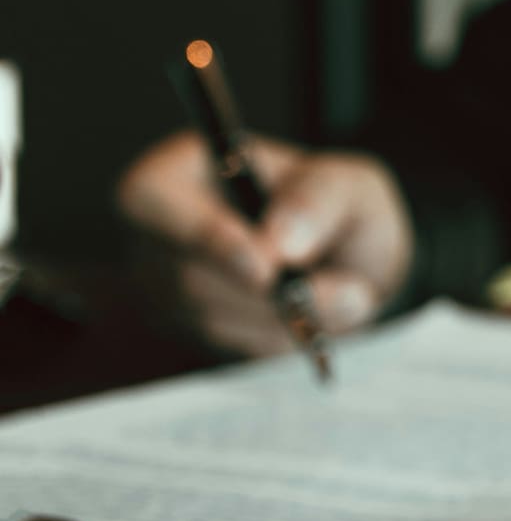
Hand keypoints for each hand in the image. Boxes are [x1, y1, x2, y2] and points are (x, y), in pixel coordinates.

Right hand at [117, 131, 414, 356]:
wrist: (347, 255)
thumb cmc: (335, 204)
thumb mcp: (347, 183)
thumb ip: (318, 201)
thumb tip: (279, 243)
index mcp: (177, 173)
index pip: (152, 201)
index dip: (204, 237)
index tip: (264, 267)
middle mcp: (156, 233)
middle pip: (187, 276)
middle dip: (268, 293)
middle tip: (346, 293)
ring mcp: (166, 287)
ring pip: (215, 320)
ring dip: (288, 316)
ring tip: (344, 289)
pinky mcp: (192, 330)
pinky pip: (236, 347)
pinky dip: (287, 335)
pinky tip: (315, 311)